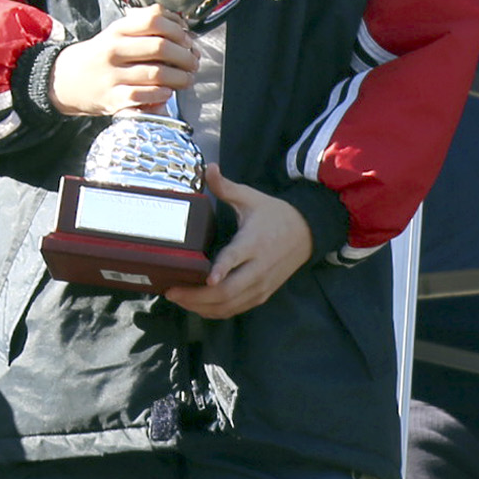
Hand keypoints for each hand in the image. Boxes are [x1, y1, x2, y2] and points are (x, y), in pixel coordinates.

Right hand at [50, 8, 198, 115]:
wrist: (65, 80)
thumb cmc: (100, 56)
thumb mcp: (117, 33)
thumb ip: (145, 26)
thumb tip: (182, 27)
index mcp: (118, 30)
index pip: (154, 19)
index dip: (178, 30)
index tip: (187, 41)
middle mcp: (114, 50)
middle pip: (160, 47)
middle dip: (185, 56)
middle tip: (193, 63)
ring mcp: (112, 75)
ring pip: (156, 74)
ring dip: (179, 78)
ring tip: (186, 79)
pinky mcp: (112, 98)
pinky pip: (144, 96)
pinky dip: (162, 94)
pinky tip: (167, 92)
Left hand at [163, 167, 313, 319]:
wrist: (307, 233)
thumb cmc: (275, 214)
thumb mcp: (252, 198)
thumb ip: (227, 187)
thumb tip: (208, 167)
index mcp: (254, 242)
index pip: (237, 259)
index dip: (222, 270)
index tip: (208, 279)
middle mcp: (258, 268)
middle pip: (228, 291)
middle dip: (197, 296)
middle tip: (171, 291)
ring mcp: (261, 285)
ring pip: (230, 305)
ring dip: (202, 307)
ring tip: (178, 299)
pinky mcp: (262, 295)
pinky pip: (236, 310)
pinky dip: (215, 312)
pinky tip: (197, 306)